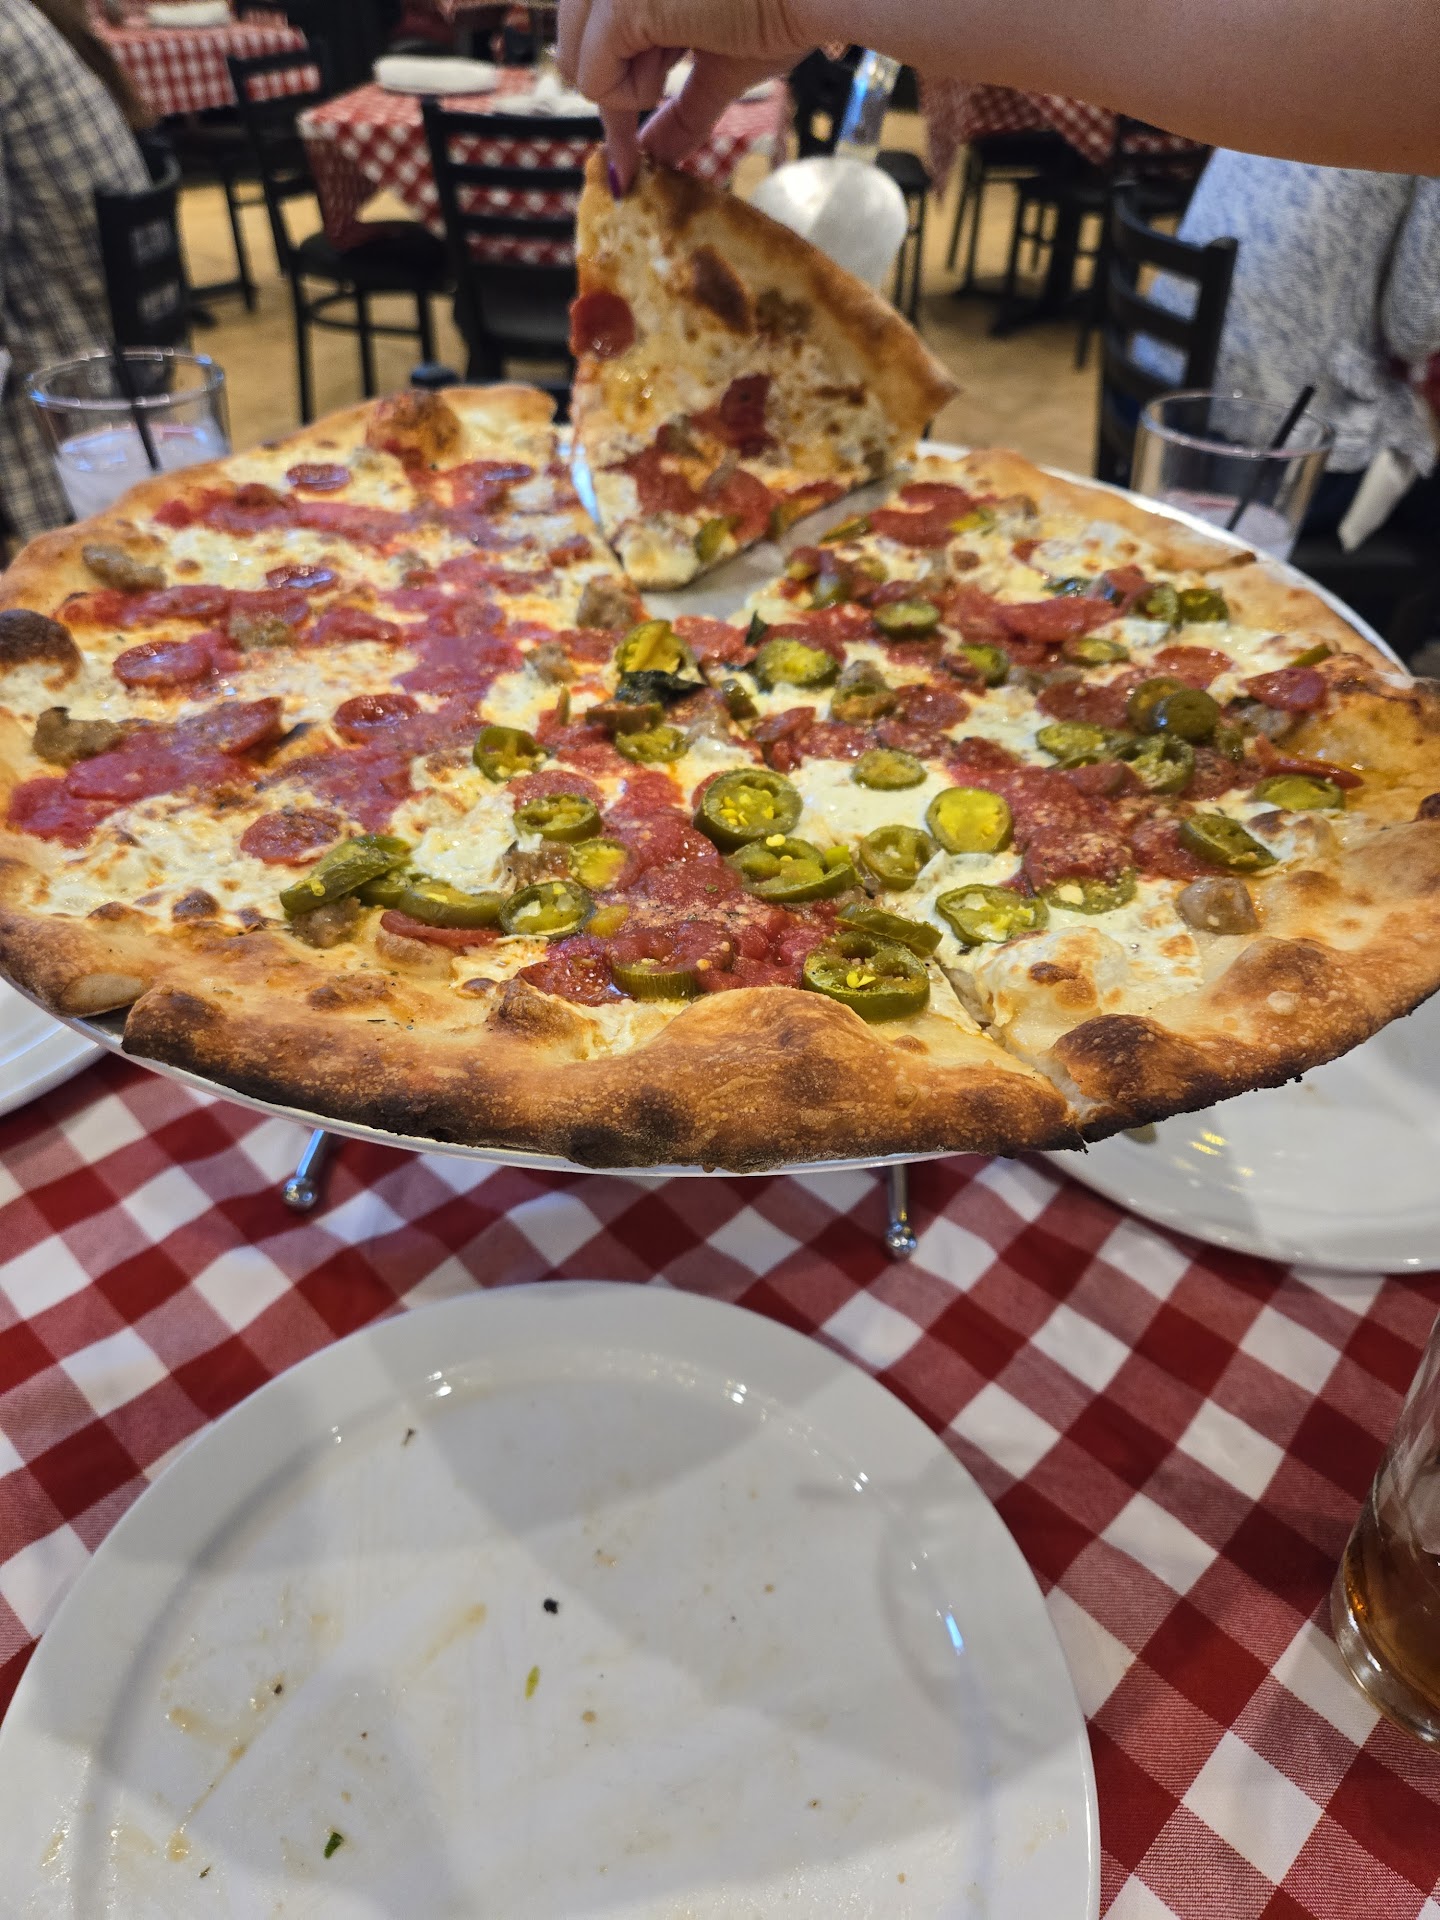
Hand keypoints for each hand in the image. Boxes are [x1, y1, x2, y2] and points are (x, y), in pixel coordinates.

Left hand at [557, 0, 819, 186]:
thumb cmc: (786, 10)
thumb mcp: (718, 65)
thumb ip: (680, 112)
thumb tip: (655, 159)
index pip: (590, 36)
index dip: (609, 95)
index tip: (626, 158)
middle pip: (572, 52)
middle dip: (617, 91)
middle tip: (664, 87)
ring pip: (575, 65)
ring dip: (630, 87)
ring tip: (681, 51)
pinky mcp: (621, 0)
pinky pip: (593, 80)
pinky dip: (632, 96)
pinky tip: (675, 57)